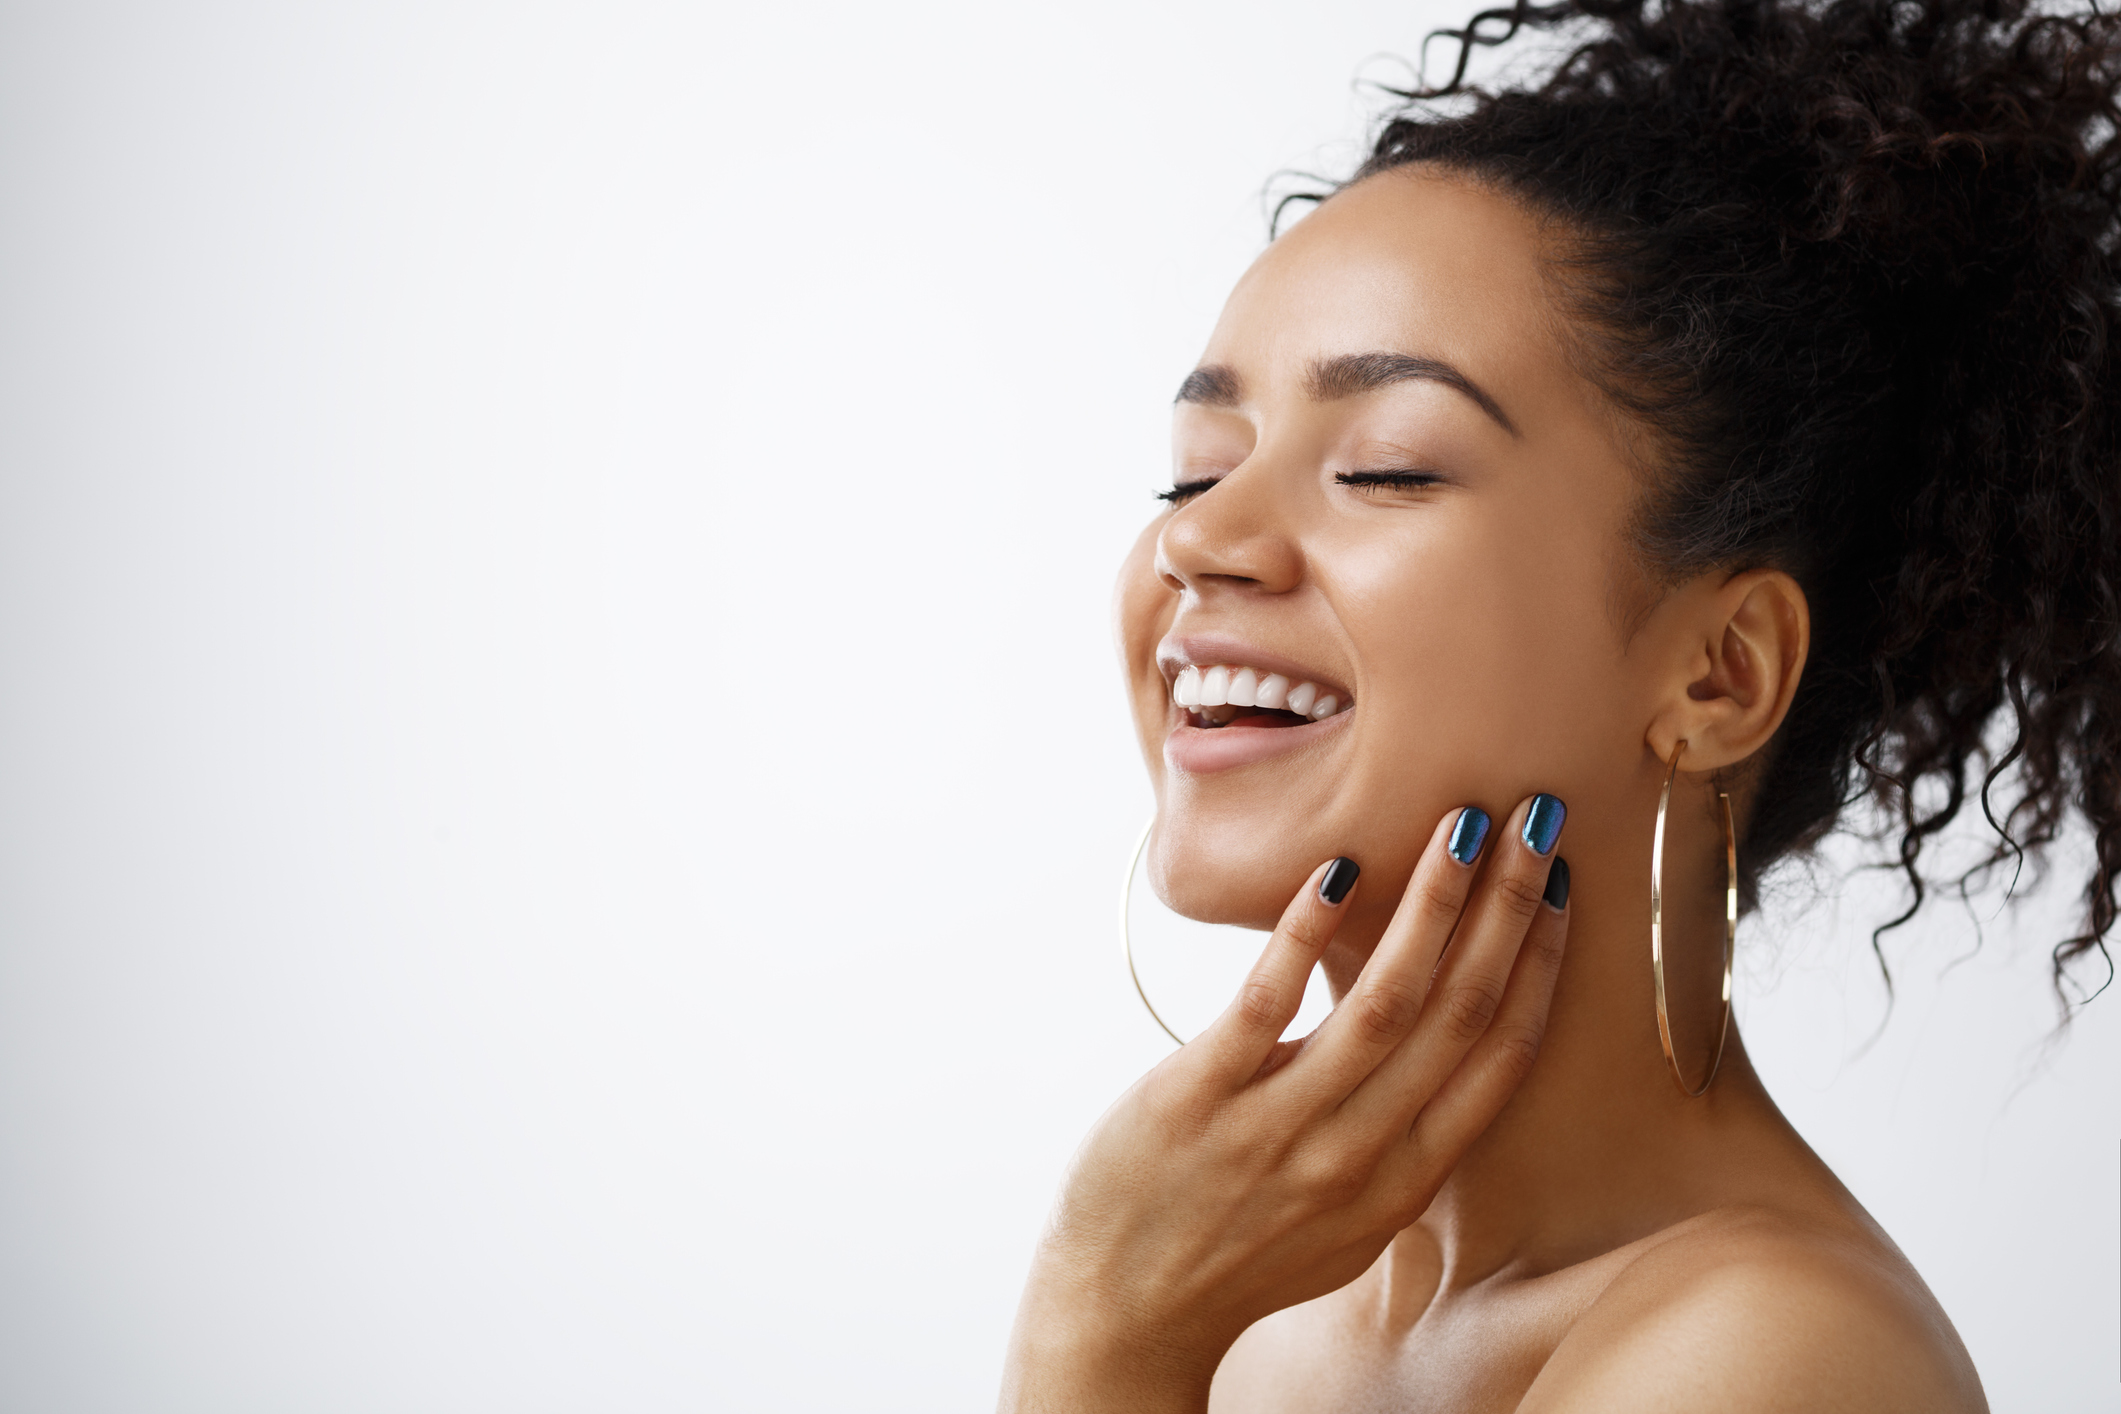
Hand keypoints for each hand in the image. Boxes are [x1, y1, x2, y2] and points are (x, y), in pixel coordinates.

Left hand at [999, 795, 1570, 1413]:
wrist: (1127, 1314)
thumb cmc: (1238, 1253)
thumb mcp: (1348, 1219)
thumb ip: (1400, 1143)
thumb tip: (1439, 1053)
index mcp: (1403, 1180)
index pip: (1499, 1057)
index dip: (1539, 966)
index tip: (1561, 890)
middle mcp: (1356, 1155)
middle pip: (1457, 1014)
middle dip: (1506, 908)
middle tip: (1536, 818)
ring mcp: (1277, 1128)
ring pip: (1381, 1003)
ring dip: (1431, 905)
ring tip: (1461, 825)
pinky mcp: (1197, 1100)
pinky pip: (1264, 1006)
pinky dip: (1303, 937)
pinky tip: (1335, 874)